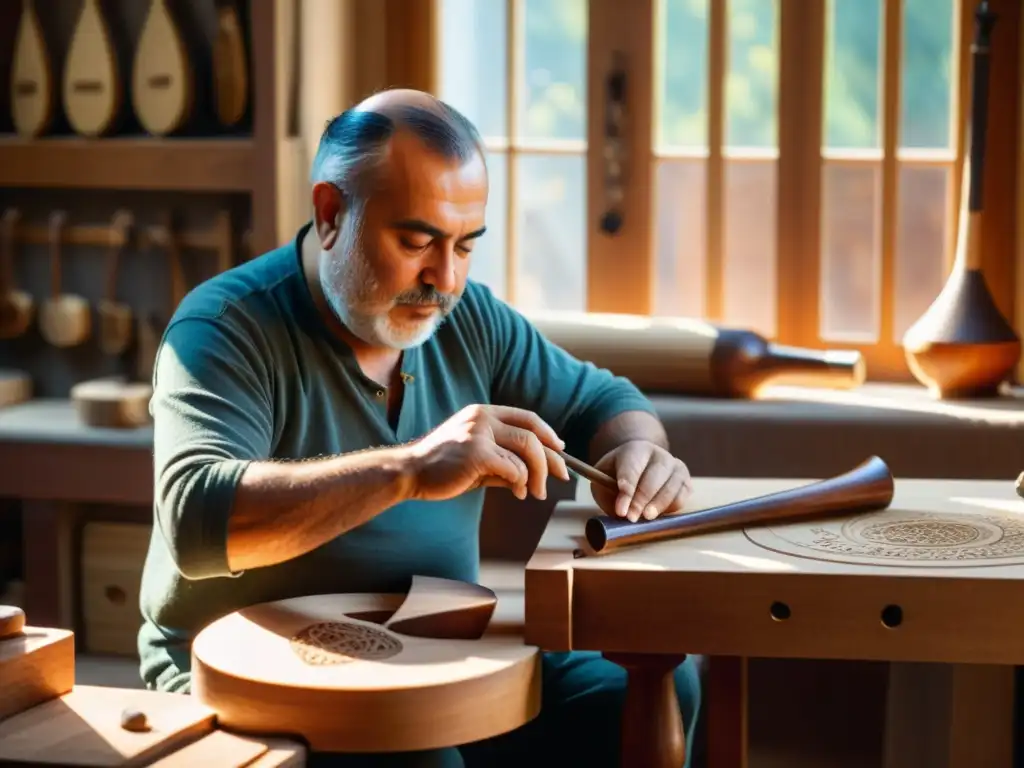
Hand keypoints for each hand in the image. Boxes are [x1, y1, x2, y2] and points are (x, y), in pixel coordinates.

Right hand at [403, 404, 569, 501]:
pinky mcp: (477, 453)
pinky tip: (517, 493)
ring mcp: (479, 434)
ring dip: (537, 476)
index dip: (548, 433)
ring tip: (536, 493)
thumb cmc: (442, 468)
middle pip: (532, 435)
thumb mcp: (477, 458)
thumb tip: (534, 475)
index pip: (526, 417)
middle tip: (561, 477)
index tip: (560, 449)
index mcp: (483, 413)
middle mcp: (482, 418)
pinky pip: (514, 469)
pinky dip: (521, 483)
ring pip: (527, 451)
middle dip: (551, 459)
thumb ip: (504, 460)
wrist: (409, 473)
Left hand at [591, 440, 691, 522]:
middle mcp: (659, 455)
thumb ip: (606, 492)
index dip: (627, 488)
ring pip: (671, 487)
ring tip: (646, 517)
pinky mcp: (686, 482)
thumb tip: (620, 512)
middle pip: (653, 477)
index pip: (632, 467)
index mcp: (636, 449)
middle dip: (641, 499)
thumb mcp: (603, 478)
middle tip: (631, 517)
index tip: (621, 509)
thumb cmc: (618, 476)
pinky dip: (671, 508)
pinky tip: (658, 514)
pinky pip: (681, 497)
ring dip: (658, 504)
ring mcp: (676, 467)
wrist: (641, 468)